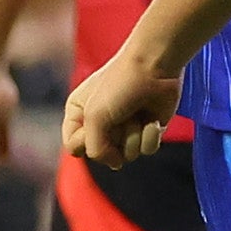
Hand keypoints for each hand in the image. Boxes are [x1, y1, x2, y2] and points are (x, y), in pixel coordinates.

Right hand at [60, 52, 181, 166]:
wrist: (156, 66)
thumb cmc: (120, 84)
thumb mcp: (95, 116)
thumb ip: (95, 148)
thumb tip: (115, 164)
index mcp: (78, 114)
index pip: (73, 147)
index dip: (84, 141)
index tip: (94, 122)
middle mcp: (100, 124)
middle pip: (102, 154)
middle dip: (115, 138)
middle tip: (120, 115)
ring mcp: (125, 128)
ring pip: (127, 155)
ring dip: (134, 135)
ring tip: (137, 114)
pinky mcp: (147, 130)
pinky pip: (147, 150)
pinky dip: (151, 135)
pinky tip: (152, 118)